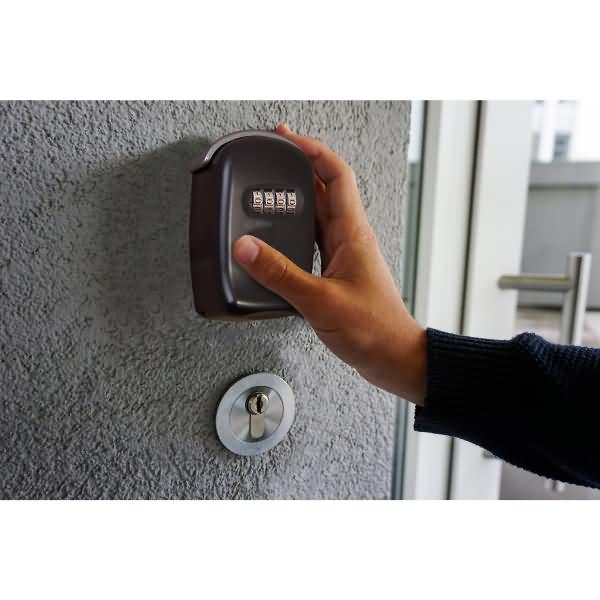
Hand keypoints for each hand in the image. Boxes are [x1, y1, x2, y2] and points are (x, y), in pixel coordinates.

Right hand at [233, 124, 426, 404]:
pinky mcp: (337, 272)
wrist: (393, 357)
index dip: (312, 150)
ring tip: (270, 187)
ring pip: (318, 213)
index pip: (336, 175)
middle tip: (272, 154)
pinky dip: (296, 229)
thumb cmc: (373, 329)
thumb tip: (247, 248)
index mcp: (352, 233)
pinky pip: (314, 239)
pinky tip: (279, 235)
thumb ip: (281, 274)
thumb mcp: (321, 300)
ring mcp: (344, 254)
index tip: (286, 138)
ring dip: (297, 196)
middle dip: (299, 166)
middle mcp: (349, 238)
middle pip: (324, 188)